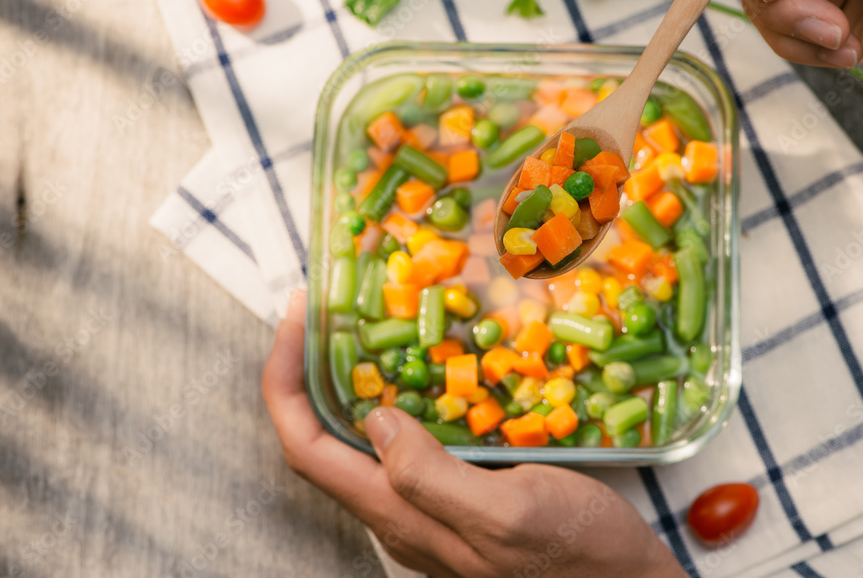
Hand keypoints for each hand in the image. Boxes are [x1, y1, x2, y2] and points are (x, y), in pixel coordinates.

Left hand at [262, 291, 685, 577]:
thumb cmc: (577, 557)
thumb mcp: (509, 515)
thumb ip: (433, 477)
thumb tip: (376, 419)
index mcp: (399, 514)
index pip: (306, 447)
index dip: (286, 381)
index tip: (297, 317)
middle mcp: (400, 510)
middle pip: (323, 438)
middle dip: (310, 368)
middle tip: (325, 309)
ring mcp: (427, 503)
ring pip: (362, 436)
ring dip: (352, 376)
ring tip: (365, 322)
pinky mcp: (458, 492)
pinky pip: (409, 438)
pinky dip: (403, 390)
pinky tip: (431, 362)